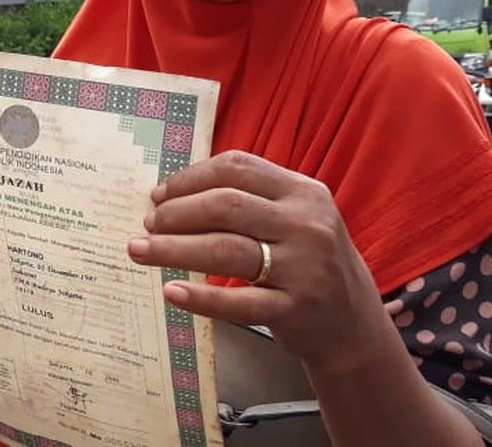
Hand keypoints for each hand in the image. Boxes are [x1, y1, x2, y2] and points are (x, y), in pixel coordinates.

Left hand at [127, 150, 388, 373]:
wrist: (351, 324)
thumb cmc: (306, 261)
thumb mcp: (295, 217)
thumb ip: (250, 198)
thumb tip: (172, 192)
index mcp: (303, 192)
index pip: (237, 168)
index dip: (191, 178)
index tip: (159, 194)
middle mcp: (306, 225)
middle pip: (226, 206)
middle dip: (177, 213)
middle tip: (148, 224)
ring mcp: (304, 268)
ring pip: (225, 251)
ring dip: (173, 249)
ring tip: (139, 250)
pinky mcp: (295, 309)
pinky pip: (238, 303)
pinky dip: (201, 298)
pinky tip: (171, 291)